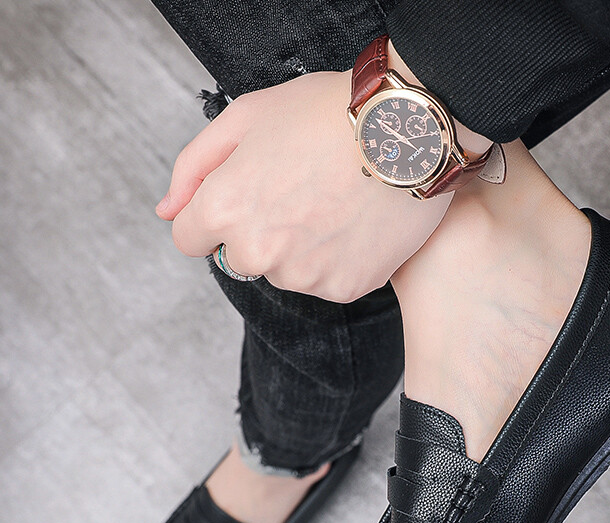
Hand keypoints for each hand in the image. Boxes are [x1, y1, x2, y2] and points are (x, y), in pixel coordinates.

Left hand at [157, 70, 451, 301]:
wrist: (409, 131)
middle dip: (259, 231)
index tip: (248, 194)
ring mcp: (305, 275)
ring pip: (286, 272)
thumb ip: (194, 168)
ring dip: (300, 248)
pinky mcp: (345, 288)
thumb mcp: (247, 117)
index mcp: (225, 209)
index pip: (190, 239)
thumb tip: (167, 212)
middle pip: (240, 258)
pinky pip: (327, 281)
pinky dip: (337, 259)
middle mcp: (259, 253)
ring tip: (335, 203)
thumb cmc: (329, 114)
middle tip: (300, 191)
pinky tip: (355, 223)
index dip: (214, 212)